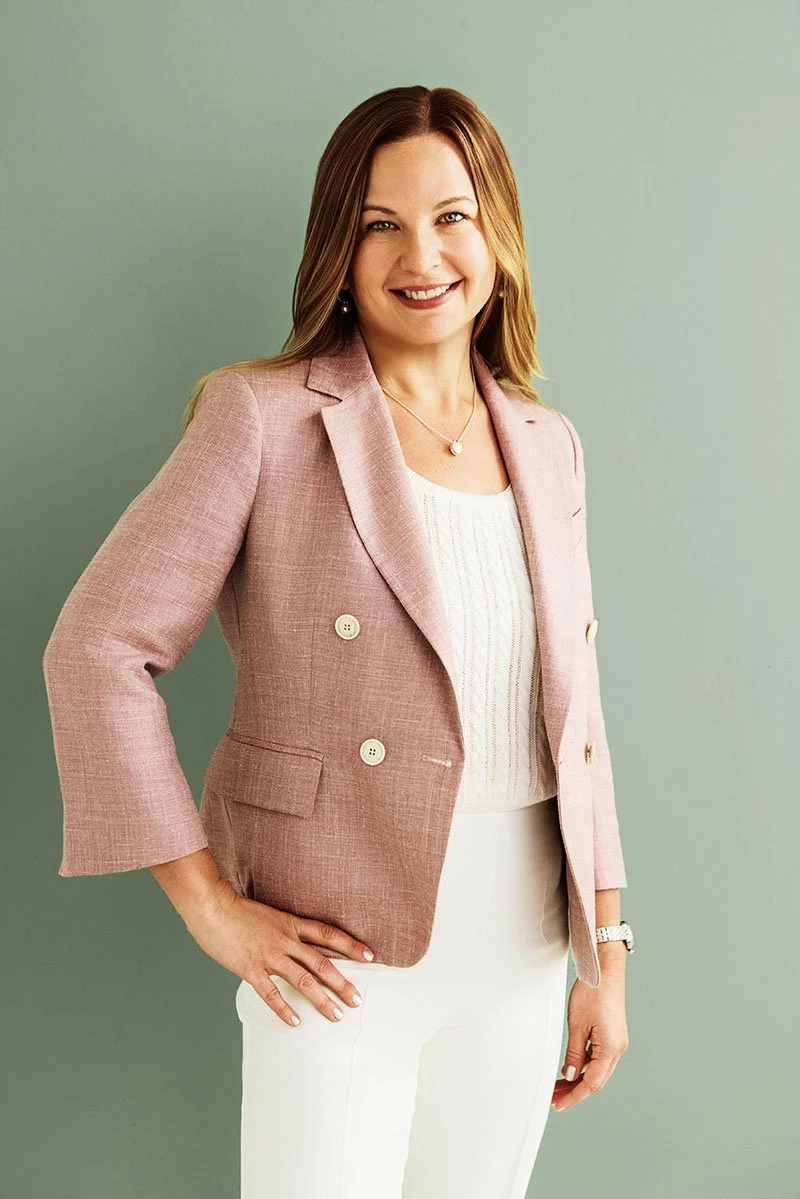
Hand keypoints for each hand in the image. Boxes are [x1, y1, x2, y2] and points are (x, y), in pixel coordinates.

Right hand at [183, 879, 375, 1027]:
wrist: (212, 906)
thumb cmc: (237, 909)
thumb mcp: (270, 914)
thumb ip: (285, 929)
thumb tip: (299, 944)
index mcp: (291, 923)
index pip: (329, 934)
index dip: (351, 945)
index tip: (370, 956)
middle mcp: (286, 940)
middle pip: (322, 963)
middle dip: (342, 983)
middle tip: (358, 1000)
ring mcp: (269, 955)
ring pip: (304, 981)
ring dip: (322, 1000)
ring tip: (337, 1015)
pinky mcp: (251, 969)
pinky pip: (272, 994)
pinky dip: (285, 1009)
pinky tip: (296, 1022)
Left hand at [551, 953, 628, 1110]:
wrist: (604, 970)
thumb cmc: (592, 992)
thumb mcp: (577, 1024)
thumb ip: (574, 1053)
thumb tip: (570, 1075)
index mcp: (610, 1049)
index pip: (591, 1083)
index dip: (574, 1096)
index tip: (559, 1103)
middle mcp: (618, 1049)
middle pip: (596, 1080)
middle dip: (575, 1091)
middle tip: (554, 1097)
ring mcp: (617, 1042)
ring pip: (598, 1070)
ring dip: (579, 1079)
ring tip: (559, 1085)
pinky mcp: (613, 1035)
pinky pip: (599, 1058)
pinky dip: (585, 1066)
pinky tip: (571, 1068)